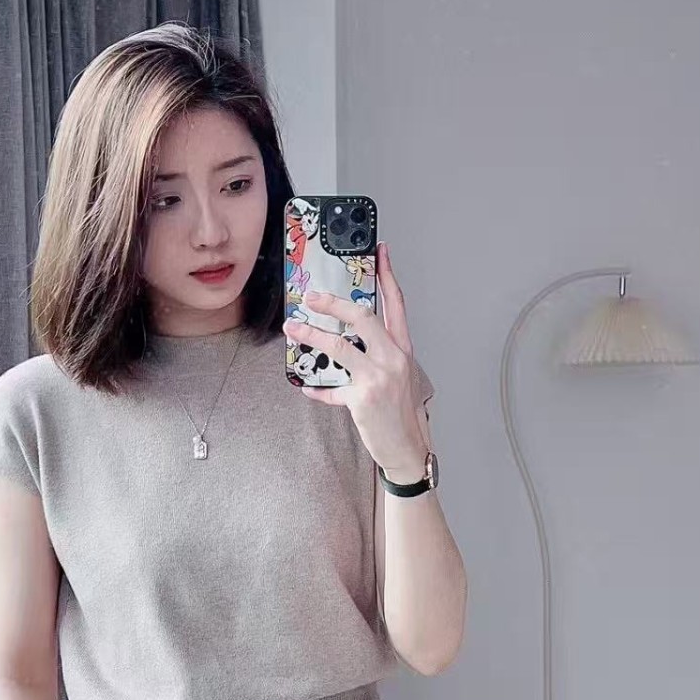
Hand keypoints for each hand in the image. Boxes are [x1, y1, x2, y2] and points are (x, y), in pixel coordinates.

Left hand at [282, 240, 426, 477]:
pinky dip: (317, 388)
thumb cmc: (399, 412)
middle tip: (312, 297)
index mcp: (402, 349)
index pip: (396, 304)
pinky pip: (331, 388)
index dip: (387, 275)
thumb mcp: (396, 377)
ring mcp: (378, 377)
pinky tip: (306, 386)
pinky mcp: (362, 398)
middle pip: (362, 317)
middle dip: (334, 303)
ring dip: (311, 335)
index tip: (379, 251)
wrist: (406, 447)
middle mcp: (393, 358)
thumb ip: (375, 355)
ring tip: (293, 329)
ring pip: (339, 346)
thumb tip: (346, 341)